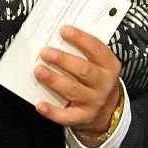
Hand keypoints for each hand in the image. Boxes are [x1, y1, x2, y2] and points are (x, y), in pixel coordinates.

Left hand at [34, 26, 121, 145]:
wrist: (107, 110)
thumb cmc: (96, 79)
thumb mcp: (97, 64)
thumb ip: (82, 52)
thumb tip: (56, 37)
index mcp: (109, 66)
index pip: (97, 49)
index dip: (80, 38)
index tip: (63, 30)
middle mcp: (104, 84)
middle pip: (84, 70)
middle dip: (63, 60)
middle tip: (45, 52)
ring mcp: (94, 102)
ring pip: (73, 90)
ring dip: (54, 80)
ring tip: (39, 71)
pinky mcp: (83, 117)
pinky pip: (66, 116)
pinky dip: (52, 111)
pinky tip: (39, 104)